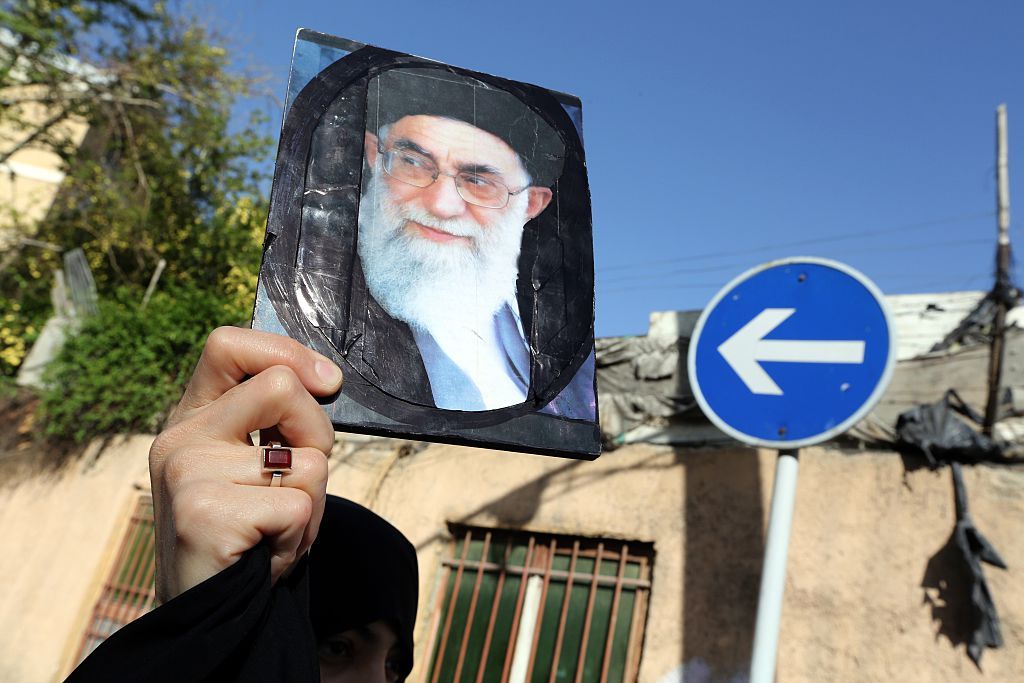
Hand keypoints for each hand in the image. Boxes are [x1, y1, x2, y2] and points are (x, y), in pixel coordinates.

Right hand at [148, 327, 342, 602]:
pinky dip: (300, 536)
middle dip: (317, 433)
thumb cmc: (248, 535)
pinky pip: (300, 506)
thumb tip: (326, 377)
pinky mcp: (205, 514)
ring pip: (307, 457)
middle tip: (300, 481)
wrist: (210, 614)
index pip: (228, 344)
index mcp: (193, 418)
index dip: (286, 352)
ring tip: (274, 528)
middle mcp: (180, 438)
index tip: (325, 382)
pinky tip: (265, 552)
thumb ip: (279, 420)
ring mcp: (188, 474)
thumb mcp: (261, 466)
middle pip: (281, 386)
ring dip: (311, 501)